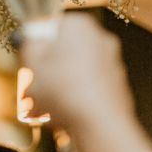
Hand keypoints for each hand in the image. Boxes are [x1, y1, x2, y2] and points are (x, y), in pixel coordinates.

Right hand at [19, 13, 134, 130]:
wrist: (100, 124)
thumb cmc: (66, 91)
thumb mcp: (32, 62)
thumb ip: (31, 45)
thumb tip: (34, 42)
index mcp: (81, 26)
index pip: (52, 28)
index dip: (38, 46)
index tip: (32, 59)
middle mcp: (103, 42)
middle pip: (68, 52)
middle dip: (52, 69)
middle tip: (37, 84)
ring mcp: (115, 66)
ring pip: (79, 74)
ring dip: (64, 87)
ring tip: (51, 104)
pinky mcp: (120, 90)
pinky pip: (92, 91)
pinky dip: (80, 99)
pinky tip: (68, 113)